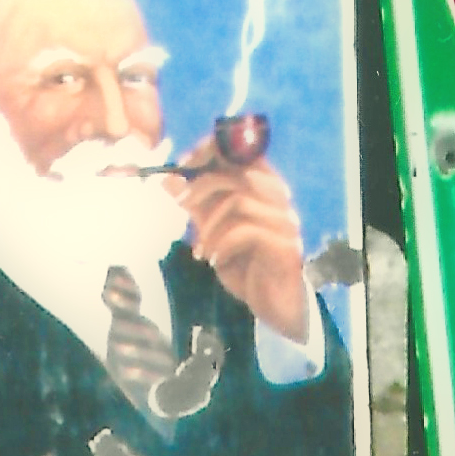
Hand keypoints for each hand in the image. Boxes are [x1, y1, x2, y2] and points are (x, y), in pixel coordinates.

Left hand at [176, 136, 314, 346]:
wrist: (272, 306)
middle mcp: (279, 196)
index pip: (240, 149)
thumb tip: (168, 179)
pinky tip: (212, 260)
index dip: (209, 149)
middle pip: (238, 170)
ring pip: (239, 200)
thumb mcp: (213, 231)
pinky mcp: (286, 245)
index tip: (181, 165)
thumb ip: (195, 206)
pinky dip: (222, 244)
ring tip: (198, 247)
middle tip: (179, 204)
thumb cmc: (244, 266)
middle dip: (201, 185)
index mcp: (264, 185)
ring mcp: (286, 220)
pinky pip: (246, 231)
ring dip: (210, 223)